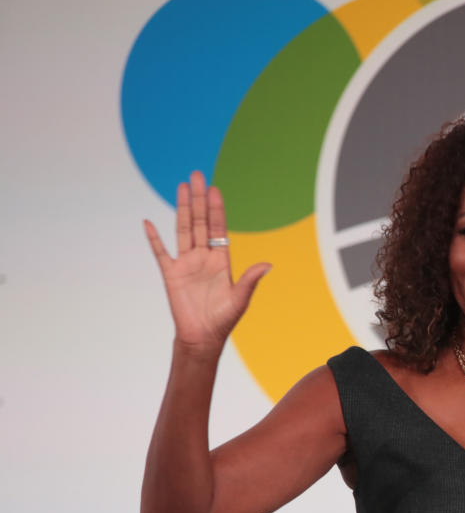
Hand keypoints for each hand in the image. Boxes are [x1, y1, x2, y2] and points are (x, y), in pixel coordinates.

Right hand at [144, 171, 269, 352]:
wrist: (203, 337)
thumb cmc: (223, 320)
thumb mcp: (240, 299)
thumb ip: (250, 280)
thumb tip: (268, 265)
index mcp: (221, 260)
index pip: (218, 228)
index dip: (216, 209)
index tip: (214, 189)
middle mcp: (203, 257)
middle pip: (200, 222)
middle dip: (199, 199)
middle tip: (196, 175)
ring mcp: (186, 263)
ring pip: (183, 229)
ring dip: (182, 208)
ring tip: (181, 187)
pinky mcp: (171, 274)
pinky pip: (160, 252)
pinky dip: (154, 238)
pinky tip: (148, 222)